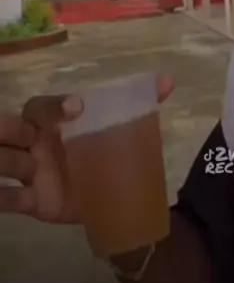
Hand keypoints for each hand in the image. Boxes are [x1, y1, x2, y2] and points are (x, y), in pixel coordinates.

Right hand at [0, 76, 173, 223]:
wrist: (110, 192)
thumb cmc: (106, 148)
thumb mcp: (121, 126)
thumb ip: (141, 104)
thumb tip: (168, 81)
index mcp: (54, 120)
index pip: (40, 106)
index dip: (52, 105)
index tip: (76, 107)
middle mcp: (36, 141)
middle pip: (10, 130)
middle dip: (8, 130)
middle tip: (21, 135)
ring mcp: (31, 171)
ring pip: (6, 162)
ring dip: (4, 162)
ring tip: (14, 165)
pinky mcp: (34, 201)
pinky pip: (9, 199)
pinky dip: (1, 198)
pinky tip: (1, 196)